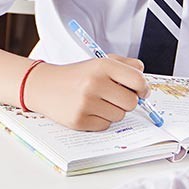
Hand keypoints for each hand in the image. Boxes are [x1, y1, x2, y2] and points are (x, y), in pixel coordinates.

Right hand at [24, 55, 147, 130]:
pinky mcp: (79, 120)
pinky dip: (101, 120)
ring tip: (99, 102)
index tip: (142, 91)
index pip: (137, 80)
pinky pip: (105, 126)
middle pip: (131, 102)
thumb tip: (143, 75)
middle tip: (116, 97)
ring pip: (119, 116)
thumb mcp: (100, 62)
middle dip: (127, 101)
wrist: (45, 85)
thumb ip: (125, 65)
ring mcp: (86, 103)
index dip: (143, 88)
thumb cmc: (78, 75)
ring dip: (113, 111)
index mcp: (103, 66)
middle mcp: (95, 83)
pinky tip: (89, 110)